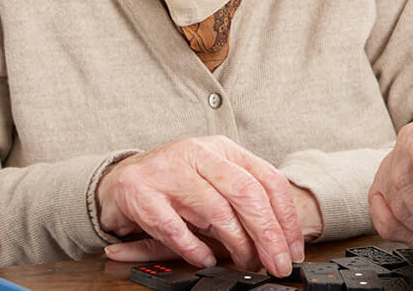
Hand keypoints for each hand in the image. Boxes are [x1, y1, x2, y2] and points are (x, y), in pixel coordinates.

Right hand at [94, 136, 308, 276]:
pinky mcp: (141, 194)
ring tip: (244, 261)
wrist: (120, 179)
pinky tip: (205, 259)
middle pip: (247, 194)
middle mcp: (197, 154)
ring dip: (236, 244)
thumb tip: (281, 241)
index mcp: (222, 149)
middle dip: (268, 234)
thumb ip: (243, 201)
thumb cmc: (176, 183)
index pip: (268, 179)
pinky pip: (175, 229)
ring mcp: (168, 173)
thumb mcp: (214, 179)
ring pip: (215, 210)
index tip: (293, 249)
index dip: (286, 218)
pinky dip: (195, 249)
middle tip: (276, 263)